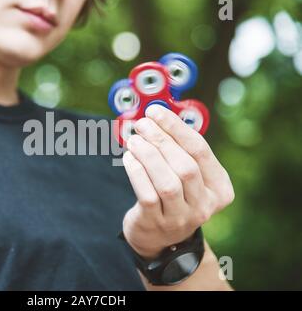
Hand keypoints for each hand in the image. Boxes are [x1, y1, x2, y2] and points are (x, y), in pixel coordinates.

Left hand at [122, 104, 234, 258]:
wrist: (160, 238)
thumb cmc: (173, 196)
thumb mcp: (186, 176)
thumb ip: (179, 150)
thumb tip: (157, 116)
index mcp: (220, 189)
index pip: (201, 151)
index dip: (177, 128)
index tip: (156, 112)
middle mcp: (205, 206)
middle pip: (186, 166)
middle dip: (161, 140)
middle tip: (142, 124)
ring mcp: (181, 218)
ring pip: (168, 182)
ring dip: (148, 155)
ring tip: (134, 139)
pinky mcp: (157, 223)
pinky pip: (147, 195)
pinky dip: (137, 172)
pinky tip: (128, 158)